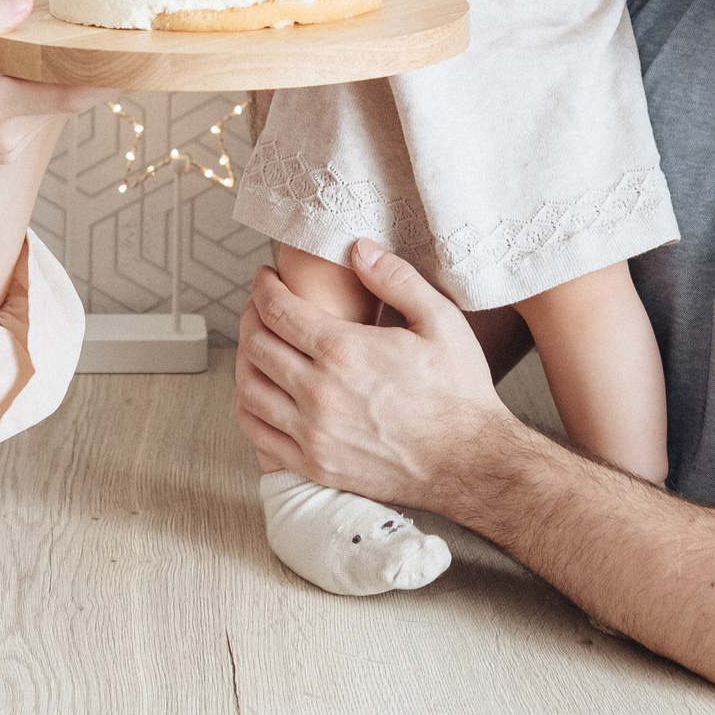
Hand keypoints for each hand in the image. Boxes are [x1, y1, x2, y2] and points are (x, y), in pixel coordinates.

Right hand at [0, 0, 112, 194]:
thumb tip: (24, 3)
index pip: (70, 92)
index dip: (109, 72)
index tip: (139, 48)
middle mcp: (4, 134)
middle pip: (65, 92)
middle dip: (80, 57)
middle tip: (96, 17)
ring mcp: (2, 146)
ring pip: (46, 98)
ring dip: (51, 68)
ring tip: (49, 30)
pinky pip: (29, 108)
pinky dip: (32, 82)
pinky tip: (19, 56)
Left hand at [234, 239, 512, 509]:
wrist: (470, 463)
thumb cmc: (459, 392)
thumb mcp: (440, 321)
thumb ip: (396, 279)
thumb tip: (359, 248)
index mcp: (344, 352)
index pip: (276, 310)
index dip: (262, 287)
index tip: (264, 277)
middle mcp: (319, 393)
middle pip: (255, 345)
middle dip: (250, 315)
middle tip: (259, 304)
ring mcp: (313, 434)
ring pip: (248, 389)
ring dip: (244, 359)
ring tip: (256, 343)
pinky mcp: (315, 465)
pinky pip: (257, 434)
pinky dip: (247, 406)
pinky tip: (258, 391)